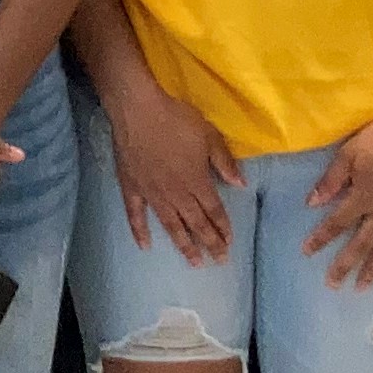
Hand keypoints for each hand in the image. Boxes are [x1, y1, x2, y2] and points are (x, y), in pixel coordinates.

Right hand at [104, 83, 245, 263]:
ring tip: (193, 262)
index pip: (214, 211)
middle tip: (219, 261)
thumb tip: (241, 185)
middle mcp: (176, 194)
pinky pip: (136, 215)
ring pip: (170, 225)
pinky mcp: (131, 188)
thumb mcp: (209, 136)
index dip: (223, 227)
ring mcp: (152, 194)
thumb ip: (224, 162)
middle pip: (195, 224)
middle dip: (209, 243)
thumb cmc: (176, 119)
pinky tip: (145, 246)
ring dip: (183, 245)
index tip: (230, 243)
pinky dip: (140, 231)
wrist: (137, 110)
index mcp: (197, 181)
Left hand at [304, 104, 372, 286]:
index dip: (320, 239)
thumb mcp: (349, 154)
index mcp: (363, 198)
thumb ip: (331, 180)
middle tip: (333, 285)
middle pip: (361, 244)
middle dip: (345, 266)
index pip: (336, 224)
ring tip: (364, 286)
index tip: (306, 252)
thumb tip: (312, 202)